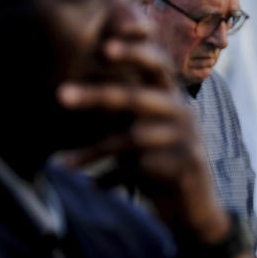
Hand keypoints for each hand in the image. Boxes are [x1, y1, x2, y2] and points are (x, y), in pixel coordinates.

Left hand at [58, 39, 226, 242]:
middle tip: (61, 95)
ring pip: (131, 138)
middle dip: (96, 95)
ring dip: (93, 153)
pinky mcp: (187, 166)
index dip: (134, 52)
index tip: (103, 47)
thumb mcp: (146, 132)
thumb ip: (125, 110)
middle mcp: (183, 113)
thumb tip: (74, 88)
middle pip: (135, 97)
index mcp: (172, 98)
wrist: (196, 210)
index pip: (156, 65)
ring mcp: (187, 139)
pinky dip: (112, 178)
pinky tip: (97, 186)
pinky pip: (139, 168)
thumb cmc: (162, 166)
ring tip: (62, 164)